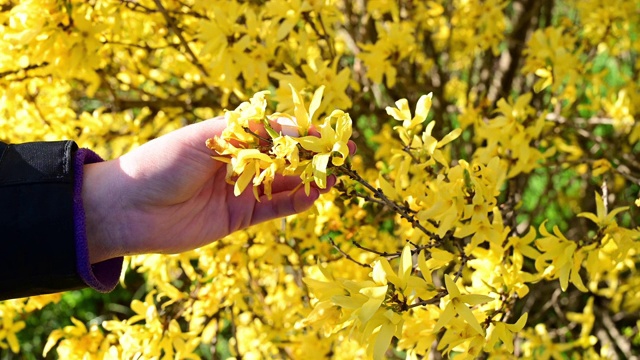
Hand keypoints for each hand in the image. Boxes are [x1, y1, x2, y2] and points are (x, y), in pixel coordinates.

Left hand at [82, 116, 353, 262]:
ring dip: (311, 180)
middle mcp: (239, 162)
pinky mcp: (239, 217)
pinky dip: (296, 202)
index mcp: (230, 137)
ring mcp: (241, 190)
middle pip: (286, 158)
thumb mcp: (206, 139)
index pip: (277, 130)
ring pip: (285, 183)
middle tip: (344, 157)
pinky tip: (314, 196)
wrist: (128, 209)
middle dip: (315, 156)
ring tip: (335, 178)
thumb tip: (295, 127)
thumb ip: (251, 134)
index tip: (332, 134)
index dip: (306, 132)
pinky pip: (274, 208)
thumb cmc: (162, 162)